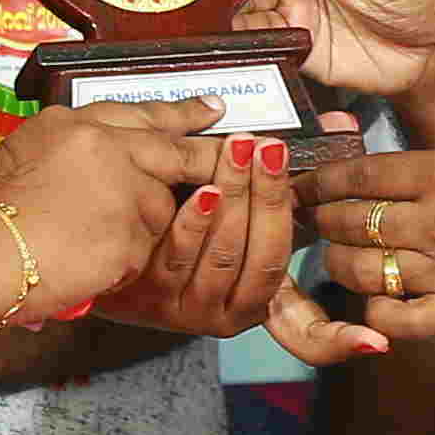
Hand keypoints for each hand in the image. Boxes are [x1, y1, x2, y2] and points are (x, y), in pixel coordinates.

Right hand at [0, 96, 221, 310]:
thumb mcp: (26, 151)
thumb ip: (76, 150)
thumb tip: (106, 158)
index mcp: (76, 124)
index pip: (141, 112)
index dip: (181, 112)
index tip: (212, 109)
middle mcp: (106, 149)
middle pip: (173, 152)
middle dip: (204, 158)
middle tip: (232, 158)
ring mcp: (122, 192)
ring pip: (158, 211)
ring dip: (137, 230)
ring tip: (90, 240)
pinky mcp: (128, 238)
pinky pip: (142, 253)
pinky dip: (122, 263)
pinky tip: (89, 263)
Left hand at [86, 125, 356, 343]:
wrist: (95, 256)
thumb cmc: (178, 227)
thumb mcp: (233, 215)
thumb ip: (279, 180)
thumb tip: (339, 122)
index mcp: (250, 297)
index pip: (278, 258)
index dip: (286, 210)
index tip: (282, 158)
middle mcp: (222, 312)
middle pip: (258, 256)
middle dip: (265, 195)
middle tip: (265, 147)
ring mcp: (181, 308)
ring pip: (222, 256)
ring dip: (235, 200)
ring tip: (236, 153)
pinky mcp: (143, 297)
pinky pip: (176, 260)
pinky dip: (193, 223)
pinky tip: (201, 191)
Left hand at [289, 141, 434, 338]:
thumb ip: (421, 167)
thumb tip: (366, 175)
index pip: (358, 176)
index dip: (322, 180)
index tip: (306, 184)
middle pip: (349, 222)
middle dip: (321, 220)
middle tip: (312, 218)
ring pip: (359, 270)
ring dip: (338, 262)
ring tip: (338, 255)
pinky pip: (394, 318)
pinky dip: (374, 310)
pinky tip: (374, 298)